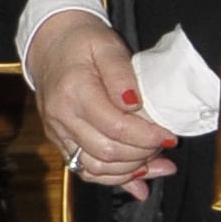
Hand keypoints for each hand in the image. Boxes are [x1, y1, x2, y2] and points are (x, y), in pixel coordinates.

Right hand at [23, 5, 173, 203]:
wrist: (50, 43)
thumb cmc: (83, 43)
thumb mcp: (108, 46)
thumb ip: (122, 75)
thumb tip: (136, 105)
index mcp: (74, 92)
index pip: (115, 127)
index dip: (147, 136)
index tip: (169, 135)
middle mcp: (61, 117)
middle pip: (105, 152)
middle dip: (142, 155)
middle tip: (165, 145)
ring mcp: (58, 132)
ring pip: (94, 168)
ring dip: (130, 171)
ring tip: (158, 162)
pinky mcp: (59, 141)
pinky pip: (84, 169)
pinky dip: (113, 178)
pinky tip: (139, 176)